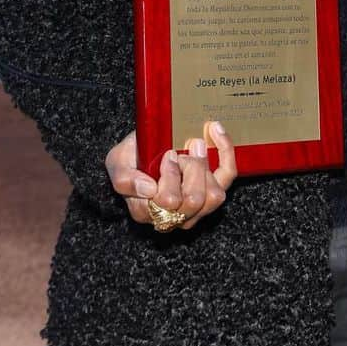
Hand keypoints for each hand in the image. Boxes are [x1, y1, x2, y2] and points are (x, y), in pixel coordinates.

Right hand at [105, 121, 237, 229]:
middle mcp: (175, 215)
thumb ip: (124, 179)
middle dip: (190, 169)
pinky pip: (228, 175)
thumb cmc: (130, 157)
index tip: (167, 154)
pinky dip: (225, 149)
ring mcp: (198, 205)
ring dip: (206, 165)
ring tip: (194, 144)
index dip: (171, 176)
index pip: (169, 202)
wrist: (145, 146)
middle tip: (180, 149)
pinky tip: (214, 130)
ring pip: (214, 196)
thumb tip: (149, 190)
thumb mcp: (118, 162)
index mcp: (148, 211)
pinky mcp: (215, 188)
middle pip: (194, 201)